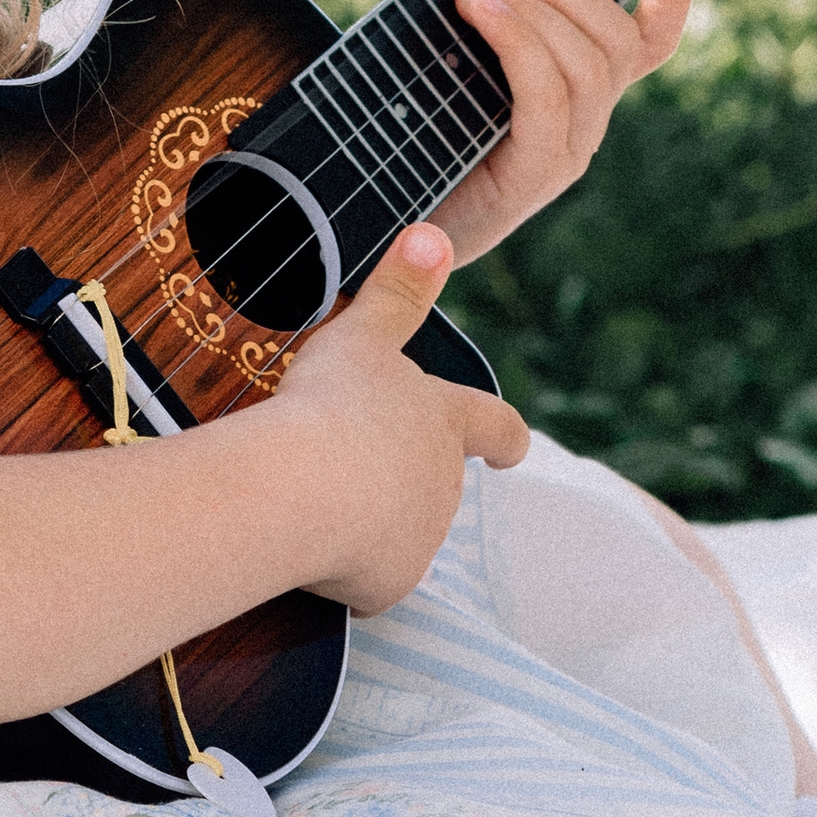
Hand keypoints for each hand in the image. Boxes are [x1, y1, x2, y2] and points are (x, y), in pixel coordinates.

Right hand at [271, 224, 530, 613]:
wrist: (304, 487)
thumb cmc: (332, 404)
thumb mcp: (362, 336)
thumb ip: (400, 290)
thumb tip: (433, 233)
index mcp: (446, 422)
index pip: (497, 426)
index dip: (504, 435)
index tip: (512, 449)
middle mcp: (445, 483)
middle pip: (433, 482)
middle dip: (400, 478)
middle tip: (349, 463)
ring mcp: (422, 537)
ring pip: (396, 530)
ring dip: (367, 518)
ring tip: (314, 493)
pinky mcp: (390, 583)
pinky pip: (364, 577)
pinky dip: (341, 565)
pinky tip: (307, 540)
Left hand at [431, 0, 687, 265]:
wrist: (383, 214)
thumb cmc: (420, 122)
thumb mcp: (448, 37)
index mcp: (581, 87)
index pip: (651, 41)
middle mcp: (589, 120)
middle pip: (619, 41)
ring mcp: (568, 152)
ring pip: (589, 66)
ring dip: (533, 12)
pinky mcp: (534, 174)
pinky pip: (546, 98)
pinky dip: (517, 43)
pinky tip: (476, 10)